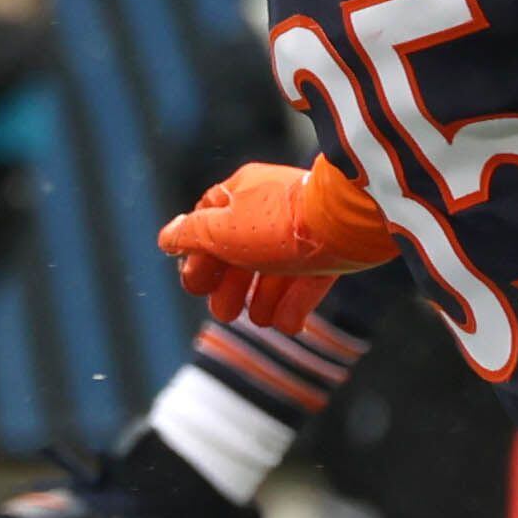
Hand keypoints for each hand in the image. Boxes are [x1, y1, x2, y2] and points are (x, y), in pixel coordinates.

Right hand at [159, 157, 396, 330]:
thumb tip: (166, 237)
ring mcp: (303, 230)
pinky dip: (295, 303)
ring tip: (256, 320)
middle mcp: (271, 207)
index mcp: (241, 193)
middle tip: (222, 312)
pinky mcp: (332, 249)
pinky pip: (307, 277)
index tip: (194, 283)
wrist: (350, 220)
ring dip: (261, 299)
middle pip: (240, 250)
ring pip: (274, 268)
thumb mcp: (222, 230)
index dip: (198, 256)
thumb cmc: (280, 222)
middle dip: (228, 285)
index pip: (208, 222)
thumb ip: (191, 236)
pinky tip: (288, 325)